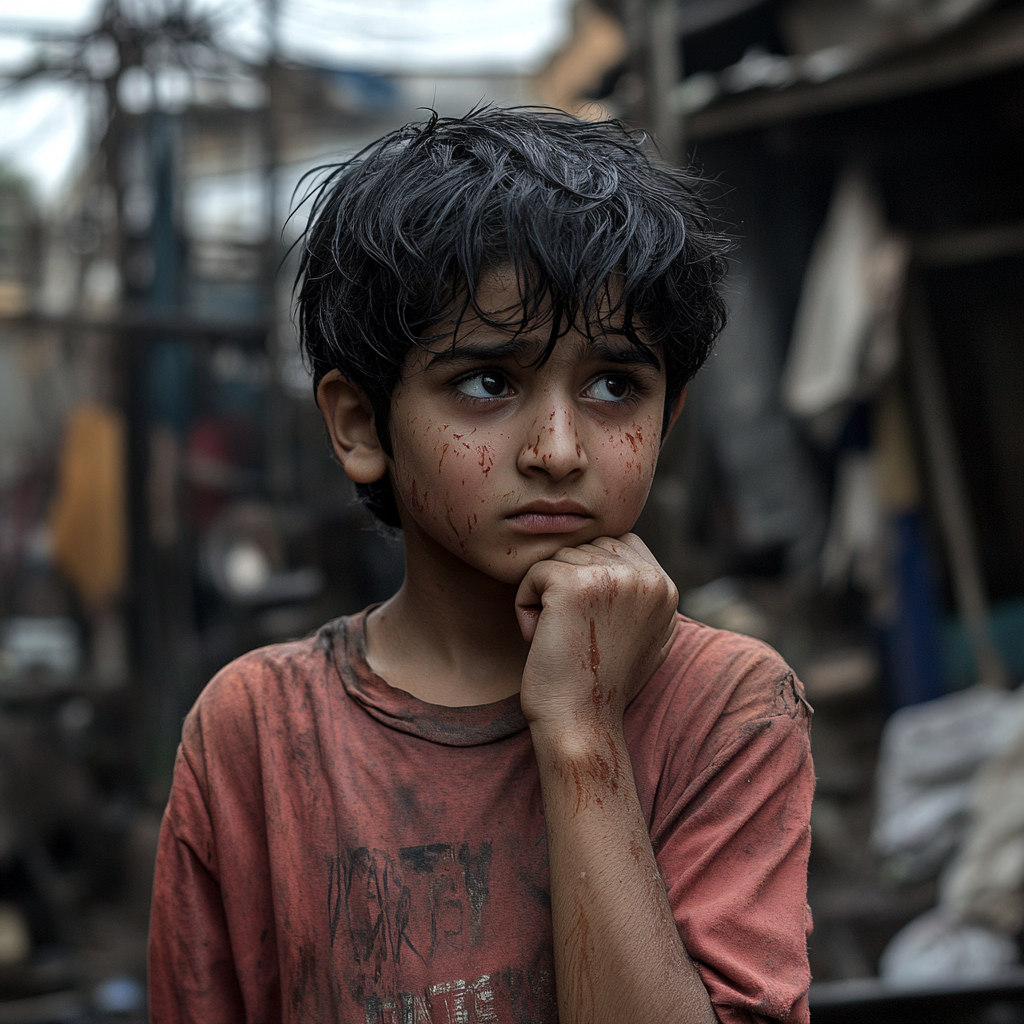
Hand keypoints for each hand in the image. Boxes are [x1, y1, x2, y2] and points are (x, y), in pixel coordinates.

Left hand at [515, 534, 678, 736]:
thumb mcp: (642, 635)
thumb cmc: (600, 685)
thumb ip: (639, 595)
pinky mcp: (576, 585)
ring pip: (559, 558)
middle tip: (574, 634)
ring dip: (546, 597)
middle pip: (587, 547)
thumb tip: (622, 557)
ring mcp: (614, 578)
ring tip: (561, 638)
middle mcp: (648, 578)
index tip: (590, 623)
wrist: (581, 724)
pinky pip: (534, 572)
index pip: (619, 543)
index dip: (591, 575)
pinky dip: (525, 606)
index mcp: (666, 588)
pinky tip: (540, 638)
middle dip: (568, 585)